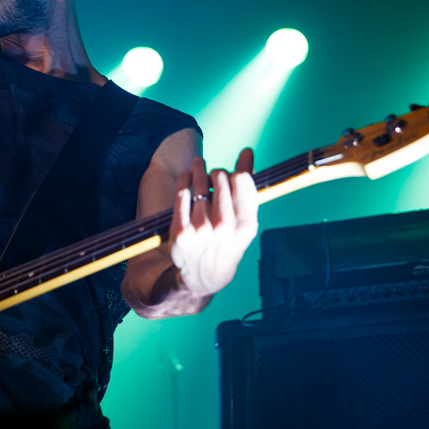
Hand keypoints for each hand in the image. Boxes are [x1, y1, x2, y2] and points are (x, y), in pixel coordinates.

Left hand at [169, 149, 258, 296]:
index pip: (242, 180)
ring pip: (199, 184)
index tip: (231, 174)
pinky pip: (181, 195)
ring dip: (198, 169)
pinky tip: (186, 177)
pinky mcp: (181, 232)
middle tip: (212, 173)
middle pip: (219, 178)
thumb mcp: (243, 222)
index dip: (235, 172)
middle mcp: (225, 228)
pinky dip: (184, 181)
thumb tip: (247, 151)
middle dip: (215, 172)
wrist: (204, 277)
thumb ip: (246, 186)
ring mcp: (202, 230)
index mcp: (246, 225)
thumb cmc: (227, 243)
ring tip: (197, 164)